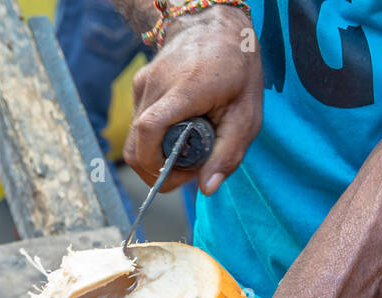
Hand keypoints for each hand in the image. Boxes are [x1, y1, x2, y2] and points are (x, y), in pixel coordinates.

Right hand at [124, 6, 262, 196]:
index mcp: (183, 89)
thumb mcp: (246, 114)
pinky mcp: (139, 85)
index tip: (181, 175)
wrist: (214, 24)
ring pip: (134, 140)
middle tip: (187, 171)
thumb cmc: (236, 68)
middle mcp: (155, 85)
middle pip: (135, 148)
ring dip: (156, 156)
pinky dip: (155, 139)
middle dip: (156, 171)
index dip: (157, 165)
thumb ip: (228, 153)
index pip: (149, 132)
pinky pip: (139, 124)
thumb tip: (207, 189)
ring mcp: (142, 84)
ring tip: (186, 151)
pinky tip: (179, 132)